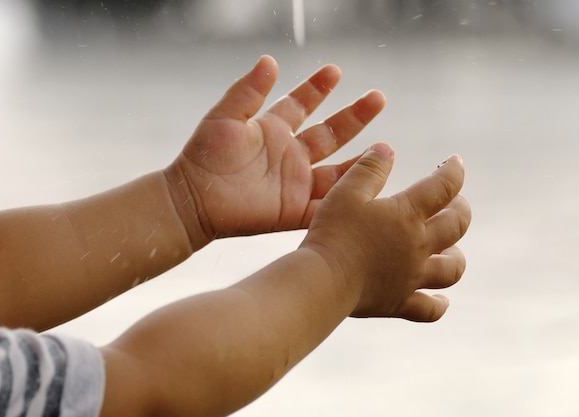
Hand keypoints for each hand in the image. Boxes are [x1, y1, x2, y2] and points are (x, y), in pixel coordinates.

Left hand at [165, 55, 384, 248]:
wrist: (193, 199)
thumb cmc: (204, 157)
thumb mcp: (225, 117)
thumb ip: (248, 90)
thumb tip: (269, 60)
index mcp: (272, 130)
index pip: (302, 104)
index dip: (318, 87)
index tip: (335, 71)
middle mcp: (289, 155)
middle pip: (330, 133)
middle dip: (354, 116)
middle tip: (378, 98)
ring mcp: (295, 182)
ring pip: (336, 169)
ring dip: (360, 159)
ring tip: (384, 146)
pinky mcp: (296, 209)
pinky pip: (329, 203)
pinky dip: (349, 195)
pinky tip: (370, 185)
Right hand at [302, 144, 470, 321]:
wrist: (323, 281)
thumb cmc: (332, 233)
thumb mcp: (345, 191)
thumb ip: (369, 168)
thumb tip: (387, 149)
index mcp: (407, 215)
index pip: (443, 187)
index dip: (453, 172)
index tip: (455, 163)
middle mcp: (418, 246)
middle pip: (456, 225)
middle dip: (461, 209)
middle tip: (457, 202)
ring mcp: (412, 277)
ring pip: (452, 269)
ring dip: (457, 256)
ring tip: (451, 248)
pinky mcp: (399, 302)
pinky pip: (430, 309)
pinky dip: (439, 303)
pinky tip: (441, 299)